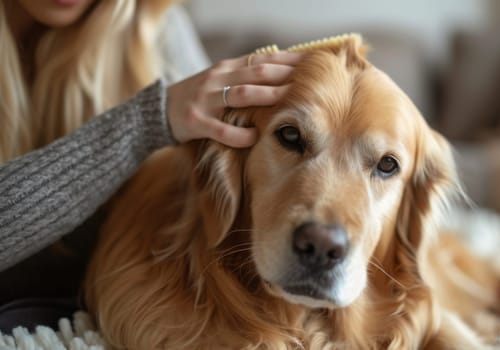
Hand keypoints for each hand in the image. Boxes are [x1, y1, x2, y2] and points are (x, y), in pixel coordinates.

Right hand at [166, 51, 302, 146]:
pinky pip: (220, 128)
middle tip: (307, 82)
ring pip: (241, 95)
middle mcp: (217, 80)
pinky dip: (238, 133)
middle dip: (283, 77)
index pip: (261, 60)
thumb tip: (283, 73)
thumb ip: (246, 76)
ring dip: (267, 96)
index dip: (286, 61)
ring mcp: (206, 100)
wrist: (160, 109)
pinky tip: (254, 136)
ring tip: (288, 101)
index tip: (309, 64)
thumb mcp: (221, 80)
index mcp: (226, 68)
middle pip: (255, 74)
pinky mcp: (195, 122)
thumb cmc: (200, 96)